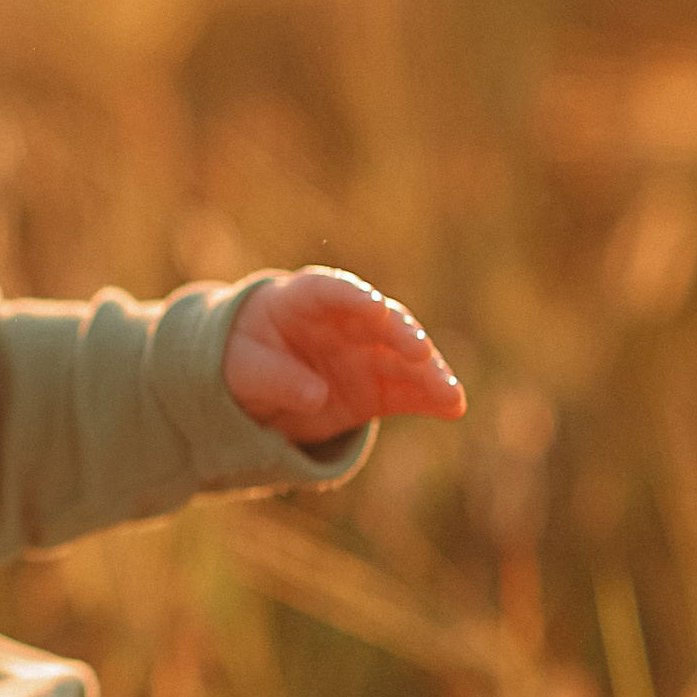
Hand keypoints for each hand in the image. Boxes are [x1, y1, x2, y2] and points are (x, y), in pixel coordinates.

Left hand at [224, 268, 465, 444]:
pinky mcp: (379, 386)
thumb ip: (273, 377)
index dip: (352, 295)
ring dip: (429, 373)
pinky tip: (454, 407)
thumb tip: (315, 395)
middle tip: (419, 351)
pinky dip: (431, 397)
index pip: (328, 289)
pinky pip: (409, 390)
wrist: (255, 381)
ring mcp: (367, 351)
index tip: (373, 306)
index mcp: (303, 299)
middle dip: (402, 334)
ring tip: (449, 393)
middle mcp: (346, 319)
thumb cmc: (245, 356)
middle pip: (380, 321)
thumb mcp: (242, 367)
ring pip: (405, 357)